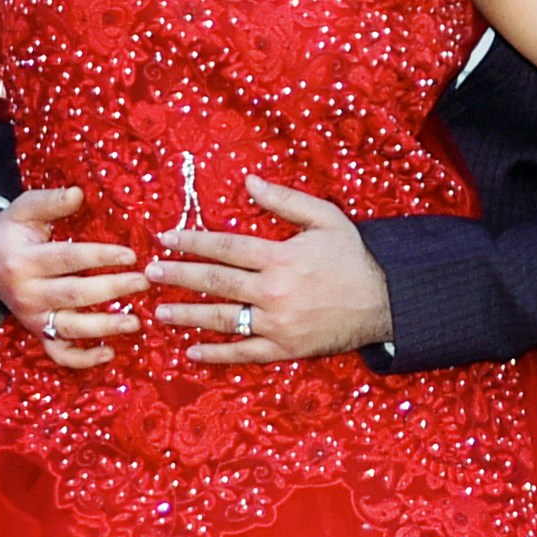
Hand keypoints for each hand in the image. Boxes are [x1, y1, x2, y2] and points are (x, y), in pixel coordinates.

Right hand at [0, 184, 145, 372]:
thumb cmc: (12, 230)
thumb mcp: (24, 209)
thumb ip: (50, 201)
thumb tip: (78, 193)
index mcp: (25, 261)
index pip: (68, 259)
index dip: (101, 256)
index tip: (131, 255)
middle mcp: (27, 293)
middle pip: (74, 295)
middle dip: (112, 289)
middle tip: (143, 282)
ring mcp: (32, 317)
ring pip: (70, 329)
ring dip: (104, 328)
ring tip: (135, 322)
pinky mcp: (37, 332)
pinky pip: (59, 354)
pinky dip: (83, 359)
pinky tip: (110, 353)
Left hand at [156, 177, 397, 365]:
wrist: (386, 302)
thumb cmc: (354, 258)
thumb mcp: (327, 219)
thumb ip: (286, 200)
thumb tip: (249, 181)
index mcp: (280, 257)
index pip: (225, 246)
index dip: (192, 241)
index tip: (166, 238)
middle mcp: (273, 291)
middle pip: (215, 282)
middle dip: (178, 276)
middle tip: (150, 273)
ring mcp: (277, 323)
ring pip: (221, 319)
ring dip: (187, 315)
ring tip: (160, 311)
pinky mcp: (285, 349)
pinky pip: (243, 354)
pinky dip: (215, 355)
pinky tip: (191, 351)